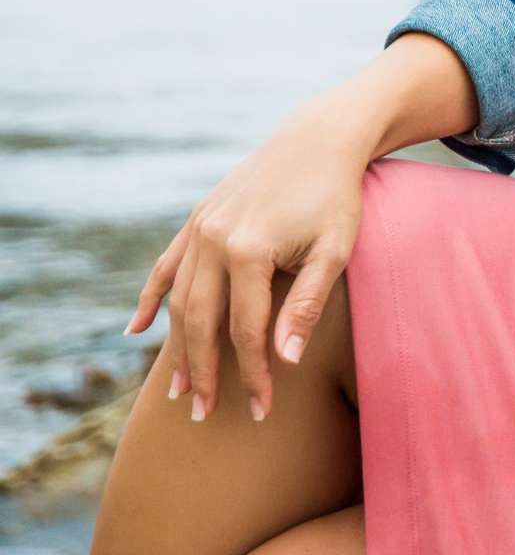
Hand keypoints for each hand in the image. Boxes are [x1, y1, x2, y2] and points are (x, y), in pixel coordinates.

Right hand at [124, 100, 376, 424]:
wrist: (319, 139)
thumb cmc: (337, 197)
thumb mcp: (336, 250)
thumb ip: (306, 305)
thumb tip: (284, 360)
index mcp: (248, 250)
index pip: (246, 330)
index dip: (253, 374)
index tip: (261, 410)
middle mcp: (213, 240)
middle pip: (200, 322)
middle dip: (204, 372)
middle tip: (205, 415)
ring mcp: (200, 228)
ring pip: (178, 299)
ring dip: (176, 347)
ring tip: (179, 389)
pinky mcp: (198, 219)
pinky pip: (165, 266)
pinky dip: (149, 299)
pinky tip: (136, 331)